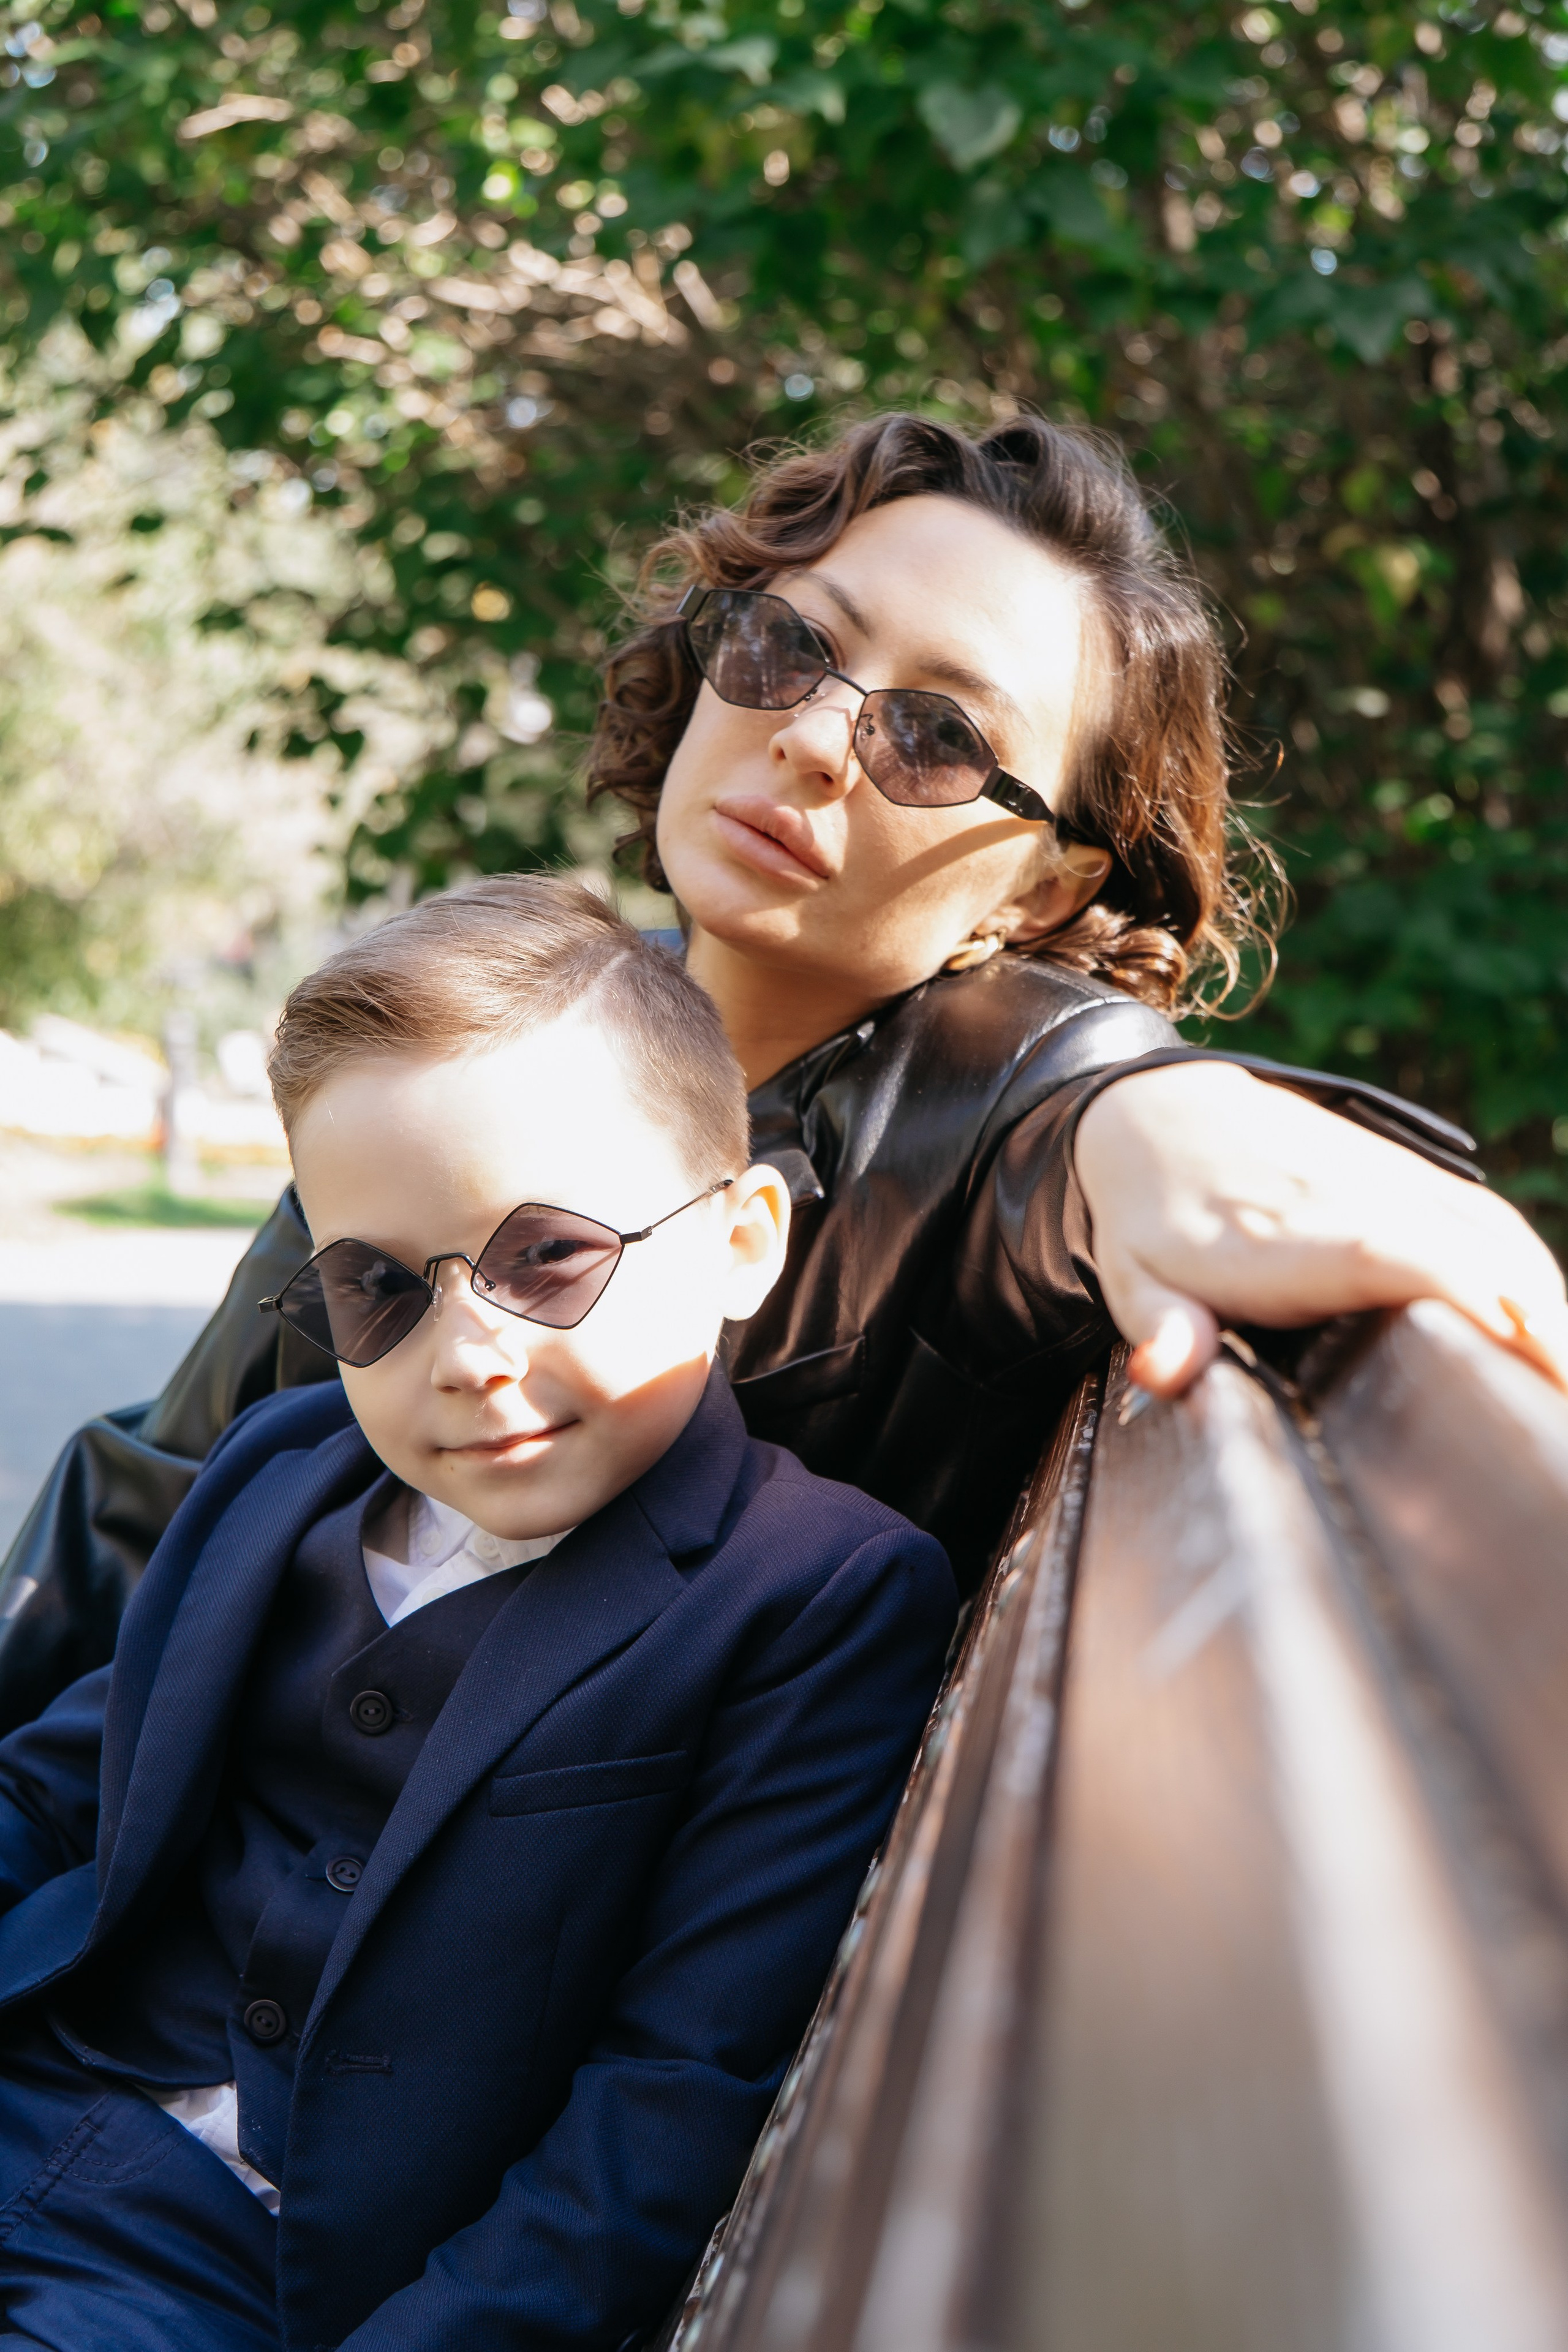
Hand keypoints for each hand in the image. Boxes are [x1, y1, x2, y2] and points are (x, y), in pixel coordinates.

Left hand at [1074, 1063, 1567, 1396]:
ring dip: (1544, 1306)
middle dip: (1540, 1327)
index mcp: (1302, 1233)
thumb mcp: (1136, 1277)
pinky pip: (1491, 1223)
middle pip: (1481, 1255)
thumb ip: (1163, 1331)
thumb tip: (1163, 1371)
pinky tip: (1547, 1325)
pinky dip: (1528, 1274)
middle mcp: (1363, 1198)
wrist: (1158, 1110)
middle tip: (1558, 1413)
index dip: (1476, 1300)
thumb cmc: (1151, 1212)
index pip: (1407, 1258)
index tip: (1534, 1354)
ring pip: (1499, 1238)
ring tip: (1560, 1381)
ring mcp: (1396, 1181)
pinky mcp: (1411, 1177)